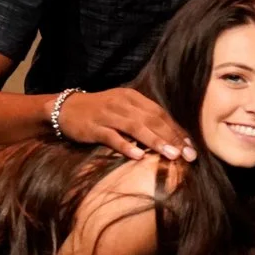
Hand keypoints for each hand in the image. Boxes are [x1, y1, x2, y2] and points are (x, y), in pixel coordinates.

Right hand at [60, 85, 192, 161]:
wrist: (64, 108)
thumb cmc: (100, 111)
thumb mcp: (123, 109)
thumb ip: (143, 119)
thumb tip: (170, 137)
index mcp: (133, 97)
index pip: (160, 113)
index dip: (176, 130)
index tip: (190, 146)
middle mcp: (122, 104)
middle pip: (152, 120)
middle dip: (172, 138)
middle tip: (188, 155)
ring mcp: (107, 115)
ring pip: (135, 127)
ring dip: (155, 141)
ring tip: (171, 155)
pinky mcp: (93, 127)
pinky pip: (112, 137)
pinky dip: (126, 146)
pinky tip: (139, 156)